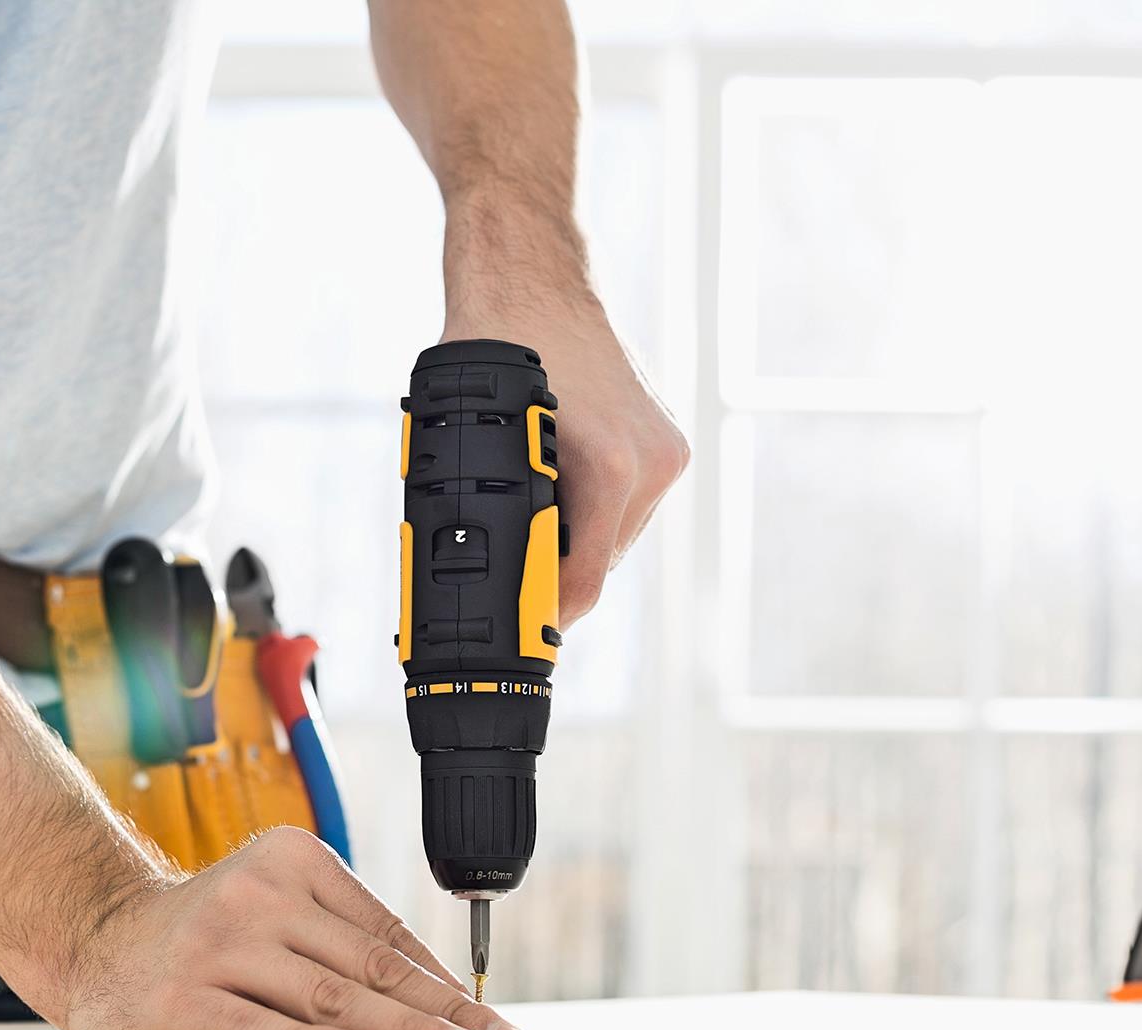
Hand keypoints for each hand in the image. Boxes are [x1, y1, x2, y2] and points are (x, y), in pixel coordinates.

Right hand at [60, 826, 527, 1029]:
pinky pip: (257, 1028)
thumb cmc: (208, 931)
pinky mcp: (184, 996)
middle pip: (369, 968)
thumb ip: (342, 938)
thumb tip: (438, 996)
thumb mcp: (279, 906)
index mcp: (296, 860)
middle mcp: (260, 895)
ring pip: (328, 998)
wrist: (97, 935)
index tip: (491, 1022)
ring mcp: (220, 945)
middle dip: (443, 1014)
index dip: (446, 984)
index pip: (387, 934)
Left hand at [443, 295, 688, 627]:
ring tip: (529, 525)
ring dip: (575, 538)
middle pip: (602, 562)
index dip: (547, 615)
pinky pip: (627, 501)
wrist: (532, 278)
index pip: (585, 581)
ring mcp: (666, 450)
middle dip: (555, 572)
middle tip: (507, 581)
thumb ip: (491, 509)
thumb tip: (479, 576)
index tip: (522, 638)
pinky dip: (592, 506)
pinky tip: (557, 490)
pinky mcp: (667, 441)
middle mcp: (651, 462)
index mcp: (611, 467)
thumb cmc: (494, 344)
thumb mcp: (474, 437)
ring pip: (615, 533)